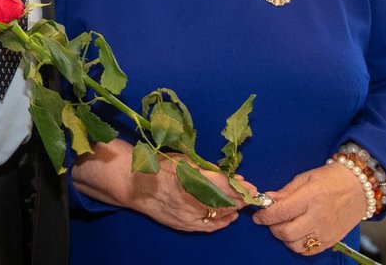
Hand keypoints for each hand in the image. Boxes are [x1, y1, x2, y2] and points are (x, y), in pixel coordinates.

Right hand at [71, 139, 256, 232]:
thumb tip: (229, 176)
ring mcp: (186, 214)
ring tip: (241, 205)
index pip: (223, 185)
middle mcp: (191, 198)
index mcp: (191, 178)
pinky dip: (221, 222)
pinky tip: (229, 218)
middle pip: (224, 201)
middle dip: (240, 198)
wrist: (133, 184)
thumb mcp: (183, 160)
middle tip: (251, 195)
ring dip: (233, 210)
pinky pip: (207, 227)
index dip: (240, 187)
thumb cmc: (159, 166)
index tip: (251, 185)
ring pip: (218, 215)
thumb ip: (206, 169)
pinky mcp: (182, 224)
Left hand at [251, 161, 366, 255]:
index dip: (265, 215)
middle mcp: (318, 216)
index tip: (258, 215)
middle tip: (270, 220)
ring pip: (296, 245)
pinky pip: (308, 251)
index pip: (281, 212)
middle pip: (286, 232)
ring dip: (284, 238)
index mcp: (311, 196)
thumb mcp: (306, 178)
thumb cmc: (331, 178)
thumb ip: (286, 192)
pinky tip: (297, 234)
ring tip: (284, 226)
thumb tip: (267, 200)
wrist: (359, 188)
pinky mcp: (331, 241)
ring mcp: (326, 231)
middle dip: (272, 227)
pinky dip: (297, 245)